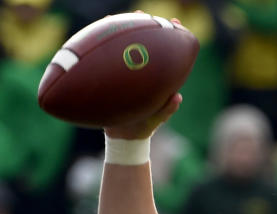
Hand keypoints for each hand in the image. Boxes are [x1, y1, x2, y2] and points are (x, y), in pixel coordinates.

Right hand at [104, 15, 182, 139]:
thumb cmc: (143, 127)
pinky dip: (104, 47)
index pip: (167, 53)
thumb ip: (167, 110)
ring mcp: (127, 73)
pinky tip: (97, 34)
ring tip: (119, 17)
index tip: (175, 23)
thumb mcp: (156, 119)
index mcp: (158, 78)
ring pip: (125, 47)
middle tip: (144, 13)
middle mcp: (143, 72)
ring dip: (123, 30)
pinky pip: (108, 59)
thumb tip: (177, 98)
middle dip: (146, 26)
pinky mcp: (112, 77)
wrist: (124, 136)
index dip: (172, 37)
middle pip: (146, 44)